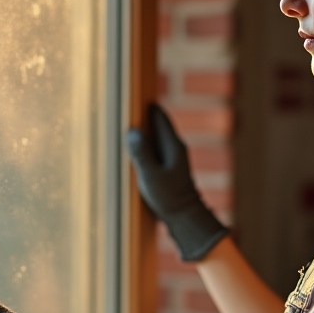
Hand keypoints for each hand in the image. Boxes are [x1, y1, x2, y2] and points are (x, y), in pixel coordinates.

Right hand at [126, 103, 228, 261]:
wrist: (185, 218)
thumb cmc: (168, 198)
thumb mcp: (150, 176)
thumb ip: (141, 153)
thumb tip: (133, 131)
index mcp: (173, 146)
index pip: (160, 117)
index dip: (148, 106)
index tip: (136, 94)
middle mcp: (175, 148)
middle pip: (159, 125)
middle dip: (145, 117)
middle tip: (128, 106)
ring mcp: (174, 159)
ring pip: (157, 138)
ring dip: (145, 132)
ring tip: (128, 125)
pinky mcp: (170, 169)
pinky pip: (156, 150)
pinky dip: (146, 145)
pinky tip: (136, 149)